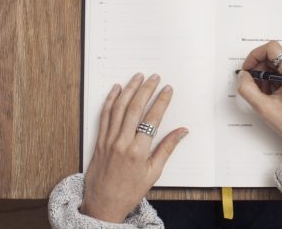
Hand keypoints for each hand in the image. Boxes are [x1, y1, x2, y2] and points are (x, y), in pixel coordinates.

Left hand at [80, 73, 187, 222]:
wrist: (103, 204)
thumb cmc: (130, 191)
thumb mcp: (154, 172)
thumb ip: (167, 148)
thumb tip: (182, 132)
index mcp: (138, 151)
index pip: (152, 118)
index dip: (161, 101)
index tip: (167, 90)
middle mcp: (122, 142)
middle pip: (135, 108)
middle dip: (146, 90)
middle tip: (154, 78)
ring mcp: (108, 140)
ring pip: (119, 108)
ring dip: (129, 90)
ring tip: (138, 77)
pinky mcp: (99, 140)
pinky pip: (105, 115)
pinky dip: (110, 100)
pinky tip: (116, 89)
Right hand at [237, 41, 281, 149]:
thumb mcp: (264, 107)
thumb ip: (247, 88)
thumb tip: (242, 75)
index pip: (272, 48)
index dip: (255, 56)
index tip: (248, 69)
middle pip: (272, 56)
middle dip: (259, 70)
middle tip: (254, 86)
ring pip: (275, 64)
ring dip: (265, 76)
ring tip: (265, 94)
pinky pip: (280, 71)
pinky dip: (271, 80)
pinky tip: (271, 95)